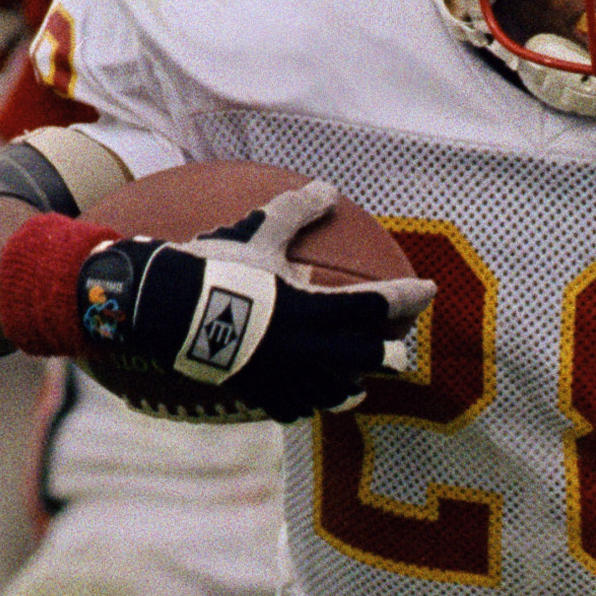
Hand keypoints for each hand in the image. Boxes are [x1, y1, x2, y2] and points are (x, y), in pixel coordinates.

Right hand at [80, 181, 429, 421]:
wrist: (167, 310)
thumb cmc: (216, 268)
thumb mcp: (259, 234)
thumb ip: (296, 212)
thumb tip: (326, 188)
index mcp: (315, 309)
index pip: (376, 305)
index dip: (407, 297)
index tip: (429, 291)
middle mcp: (309, 349)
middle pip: (367, 357)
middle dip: (391, 354)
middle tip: (405, 353)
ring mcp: (287, 377)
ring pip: (335, 392)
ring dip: (352, 385)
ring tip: (360, 387)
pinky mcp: (261, 394)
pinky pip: (294, 407)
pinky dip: (306, 403)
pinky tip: (307, 402)